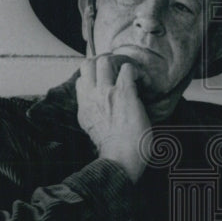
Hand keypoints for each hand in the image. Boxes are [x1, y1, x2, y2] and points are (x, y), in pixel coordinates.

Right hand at [76, 46, 151, 181]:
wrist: (120, 159)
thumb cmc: (112, 150)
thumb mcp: (93, 130)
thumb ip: (92, 115)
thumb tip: (98, 109)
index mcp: (84, 106)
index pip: (81, 80)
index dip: (92, 77)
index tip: (104, 81)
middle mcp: (92, 97)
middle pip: (88, 64)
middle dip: (102, 63)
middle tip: (115, 70)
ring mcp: (107, 93)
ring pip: (104, 61)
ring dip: (117, 63)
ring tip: (127, 73)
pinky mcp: (124, 93)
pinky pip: (128, 69)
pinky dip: (135, 71)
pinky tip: (140, 80)